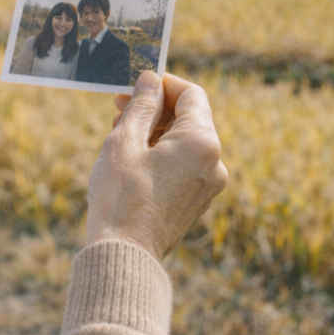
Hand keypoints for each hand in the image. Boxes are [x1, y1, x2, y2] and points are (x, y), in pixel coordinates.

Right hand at [84, 71, 227, 259]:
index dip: (162, 84)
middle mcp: (214, 163)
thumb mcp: (125, 140)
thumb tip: (150, 80)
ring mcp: (208, 185)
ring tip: (119, 135)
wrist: (124, 254)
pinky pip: (184, 165)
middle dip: (154, 109)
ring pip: (184, 142)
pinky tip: (131, 159)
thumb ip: (141, 105)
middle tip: (118, 109)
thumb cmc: (121, 196)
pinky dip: (161, 154)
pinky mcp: (196, 202)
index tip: (135, 86)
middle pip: (189, 118)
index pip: (191, 94)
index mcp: (202, 142)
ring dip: (154, 131)